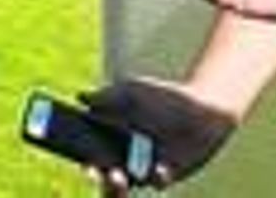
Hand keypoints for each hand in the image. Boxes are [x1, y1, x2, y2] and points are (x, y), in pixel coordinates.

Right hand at [78, 77, 234, 193]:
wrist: (200, 107)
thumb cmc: (162, 97)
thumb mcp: (132, 91)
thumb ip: (107, 95)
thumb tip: (81, 96)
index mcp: (109, 140)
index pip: (89, 154)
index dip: (81, 158)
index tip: (76, 157)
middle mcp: (123, 158)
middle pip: (102, 176)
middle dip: (96, 177)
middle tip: (92, 172)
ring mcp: (143, 170)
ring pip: (125, 185)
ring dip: (117, 184)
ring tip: (116, 177)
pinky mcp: (166, 176)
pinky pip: (157, 181)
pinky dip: (156, 175)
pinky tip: (158, 167)